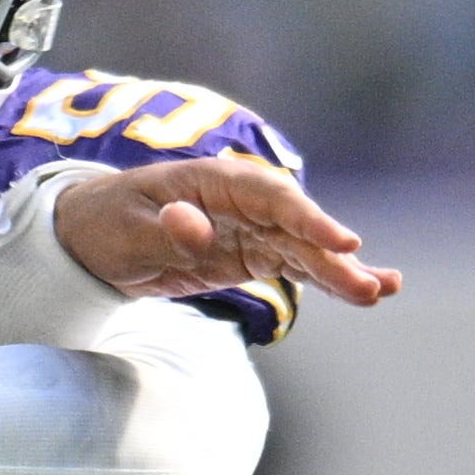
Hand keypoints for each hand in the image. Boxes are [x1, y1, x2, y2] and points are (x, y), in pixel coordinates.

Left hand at [53, 155, 397, 305]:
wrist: (91, 238)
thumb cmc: (106, 223)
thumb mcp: (126, 229)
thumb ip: (164, 230)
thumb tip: (192, 222)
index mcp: (216, 181)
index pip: (272, 197)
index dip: (310, 218)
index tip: (344, 241)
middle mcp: (243, 201)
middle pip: (298, 226)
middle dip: (334, 256)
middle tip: (370, 286)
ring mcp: (252, 229)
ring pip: (306, 249)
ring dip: (343, 272)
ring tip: (383, 291)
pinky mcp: (253, 255)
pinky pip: (297, 266)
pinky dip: (328, 280)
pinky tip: (369, 293)